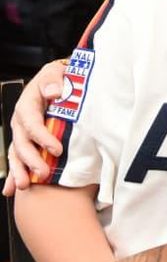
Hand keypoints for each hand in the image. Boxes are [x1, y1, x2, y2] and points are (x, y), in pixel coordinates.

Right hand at [2, 59, 69, 195]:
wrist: (59, 79)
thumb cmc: (59, 77)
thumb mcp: (56, 71)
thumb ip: (53, 79)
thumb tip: (54, 91)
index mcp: (28, 104)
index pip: (32, 123)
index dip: (43, 137)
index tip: (57, 148)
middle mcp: (21, 120)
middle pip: (22, 143)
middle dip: (31, 160)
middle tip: (44, 173)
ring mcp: (21, 132)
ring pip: (16, 154)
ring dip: (20, 171)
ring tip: (25, 185)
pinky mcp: (26, 140)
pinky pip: (17, 158)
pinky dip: (14, 174)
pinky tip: (12, 189)